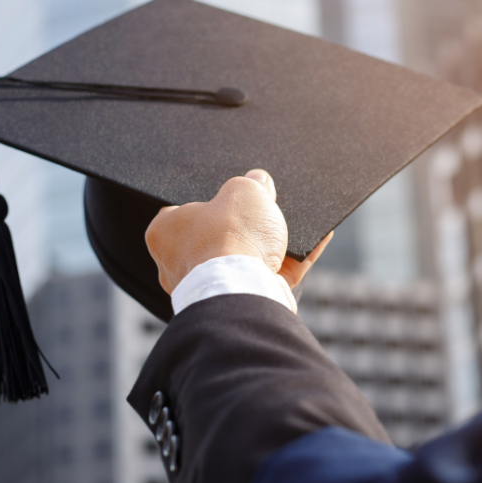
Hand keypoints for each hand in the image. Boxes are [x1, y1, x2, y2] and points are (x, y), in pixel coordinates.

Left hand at [145, 169, 331, 293]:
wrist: (244, 289)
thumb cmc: (229, 239)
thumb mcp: (243, 191)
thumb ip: (251, 183)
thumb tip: (259, 182)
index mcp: (165, 233)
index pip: (185, 211)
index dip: (213, 200)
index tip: (235, 195)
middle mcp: (181, 264)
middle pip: (219, 236)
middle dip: (245, 224)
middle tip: (266, 208)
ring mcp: (212, 286)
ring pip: (247, 258)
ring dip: (271, 244)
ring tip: (294, 224)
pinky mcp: (244, 300)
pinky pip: (274, 274)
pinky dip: (295, 260)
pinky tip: (316, 240)